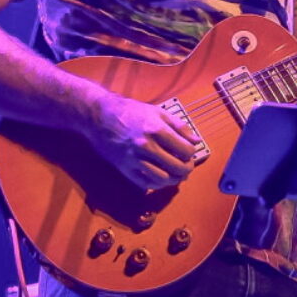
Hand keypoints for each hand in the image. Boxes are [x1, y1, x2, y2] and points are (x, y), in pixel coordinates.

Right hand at [85, 93, 200, 189]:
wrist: (100, 117)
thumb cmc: (130, 112)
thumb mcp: (158, 112)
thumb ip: (179, 126)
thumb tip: (196, 140)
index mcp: (157, 130)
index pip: (186, 150)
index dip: (192, 153)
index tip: (189, 152)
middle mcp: (146, 146)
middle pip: (177, 167)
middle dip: (187, 168)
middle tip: (187, 167)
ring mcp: (134, 159)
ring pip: (163, 179)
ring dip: (174, 179)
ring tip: (176, 174)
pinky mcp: (125, 168)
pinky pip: (146, 183)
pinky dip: (157, 184)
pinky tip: (161, 177)